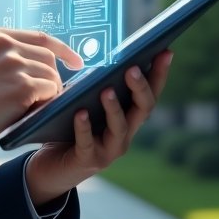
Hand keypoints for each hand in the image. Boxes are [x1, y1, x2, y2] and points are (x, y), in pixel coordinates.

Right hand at [0, 26, 82, 156]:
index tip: (75, 61)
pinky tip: (32, 111)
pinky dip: (46, 103)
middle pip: (48, 57)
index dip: (62, 49)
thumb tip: (26, 61)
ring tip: (33, 106)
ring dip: (48, 93)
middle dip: (51, 77)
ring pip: (51, 75)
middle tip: (46, 96)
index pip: (39, 37)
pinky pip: (50, 92)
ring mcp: (13, 62)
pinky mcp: (21, 85)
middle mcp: (4, 43)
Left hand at [24, 51, 173, 206]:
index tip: (166, 52)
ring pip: (119, 127)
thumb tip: (100, 55)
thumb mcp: (85, 103)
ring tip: (106, 90)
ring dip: (114, 108)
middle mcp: (125, 133)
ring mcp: (109, 149)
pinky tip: (80, 113)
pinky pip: (87, 142)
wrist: (52, 167)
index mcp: (128, 117)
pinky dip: (84, 127)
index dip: (159, 74)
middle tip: (132, 69)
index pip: (150, 93)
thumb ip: (94, 86)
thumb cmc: (70, 128)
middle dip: (140, 88)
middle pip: (143, 109)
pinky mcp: (88, 160)